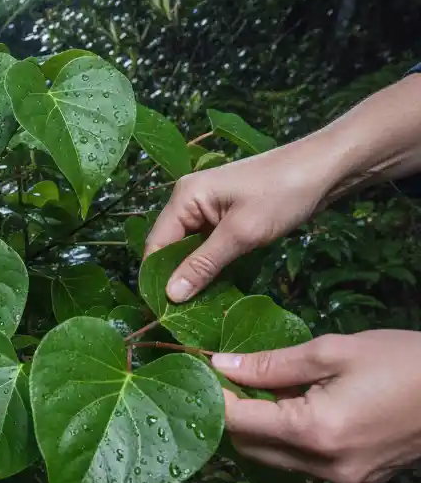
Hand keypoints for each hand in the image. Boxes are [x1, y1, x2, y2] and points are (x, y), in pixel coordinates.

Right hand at [143, 142, 337, 301]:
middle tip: (184, 314)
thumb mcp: (242, 234)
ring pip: (190, 247)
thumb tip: (170, 295)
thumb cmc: (282, 195)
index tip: (164, 312)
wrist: (326, 168)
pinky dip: (211, 263)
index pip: (156, 244)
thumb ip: (203, 264)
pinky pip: (208, 243)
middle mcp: (189, 200)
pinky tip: (216, 285)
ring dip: (195, 273)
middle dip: (176, 277)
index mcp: (184, 197)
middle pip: (170, 246)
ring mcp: (208, 206)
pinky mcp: (226, 214)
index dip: (157, 277)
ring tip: (199, 306)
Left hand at [213, 330, 420, 482]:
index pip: (238, 423)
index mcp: (315, 433)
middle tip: (227, 377)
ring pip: (274, 458)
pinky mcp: (357, 479)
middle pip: (250, 447)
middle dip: (230, 414)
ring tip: (260, 388)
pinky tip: (292, 407)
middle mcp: (325, 466)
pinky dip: (286, 438)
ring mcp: (343, 479)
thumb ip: (272, 364)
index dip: (212, 397)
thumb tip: (221, 365)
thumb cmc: (405, 362)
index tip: (199, 371)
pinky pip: (302, 463)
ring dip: (258, 428)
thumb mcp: (334, 351)